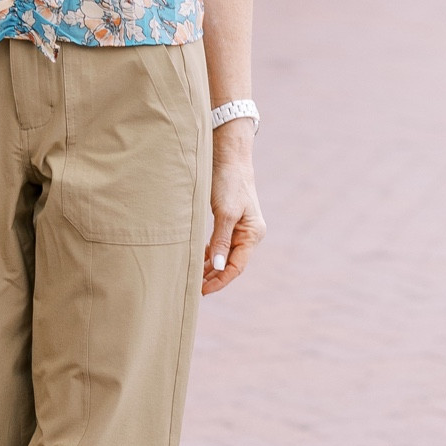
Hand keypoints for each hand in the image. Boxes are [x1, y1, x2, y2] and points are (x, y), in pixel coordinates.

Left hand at [203, 121, 264, 294]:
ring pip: (224, 255)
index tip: (202, 291)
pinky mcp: (230, 220)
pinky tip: (197, 259)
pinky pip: (221, 244)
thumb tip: (218, 267)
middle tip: (193, 288)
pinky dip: (210, 253)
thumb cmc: (229, 181)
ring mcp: (240, 227)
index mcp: (253, 233)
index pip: (236, 266)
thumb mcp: (225, 212)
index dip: (220, 281)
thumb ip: (221, 240)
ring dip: (210, 267)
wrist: (229, 155)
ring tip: (193, 278)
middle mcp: (249, 233)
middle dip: (214, 277)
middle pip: (231, 263)